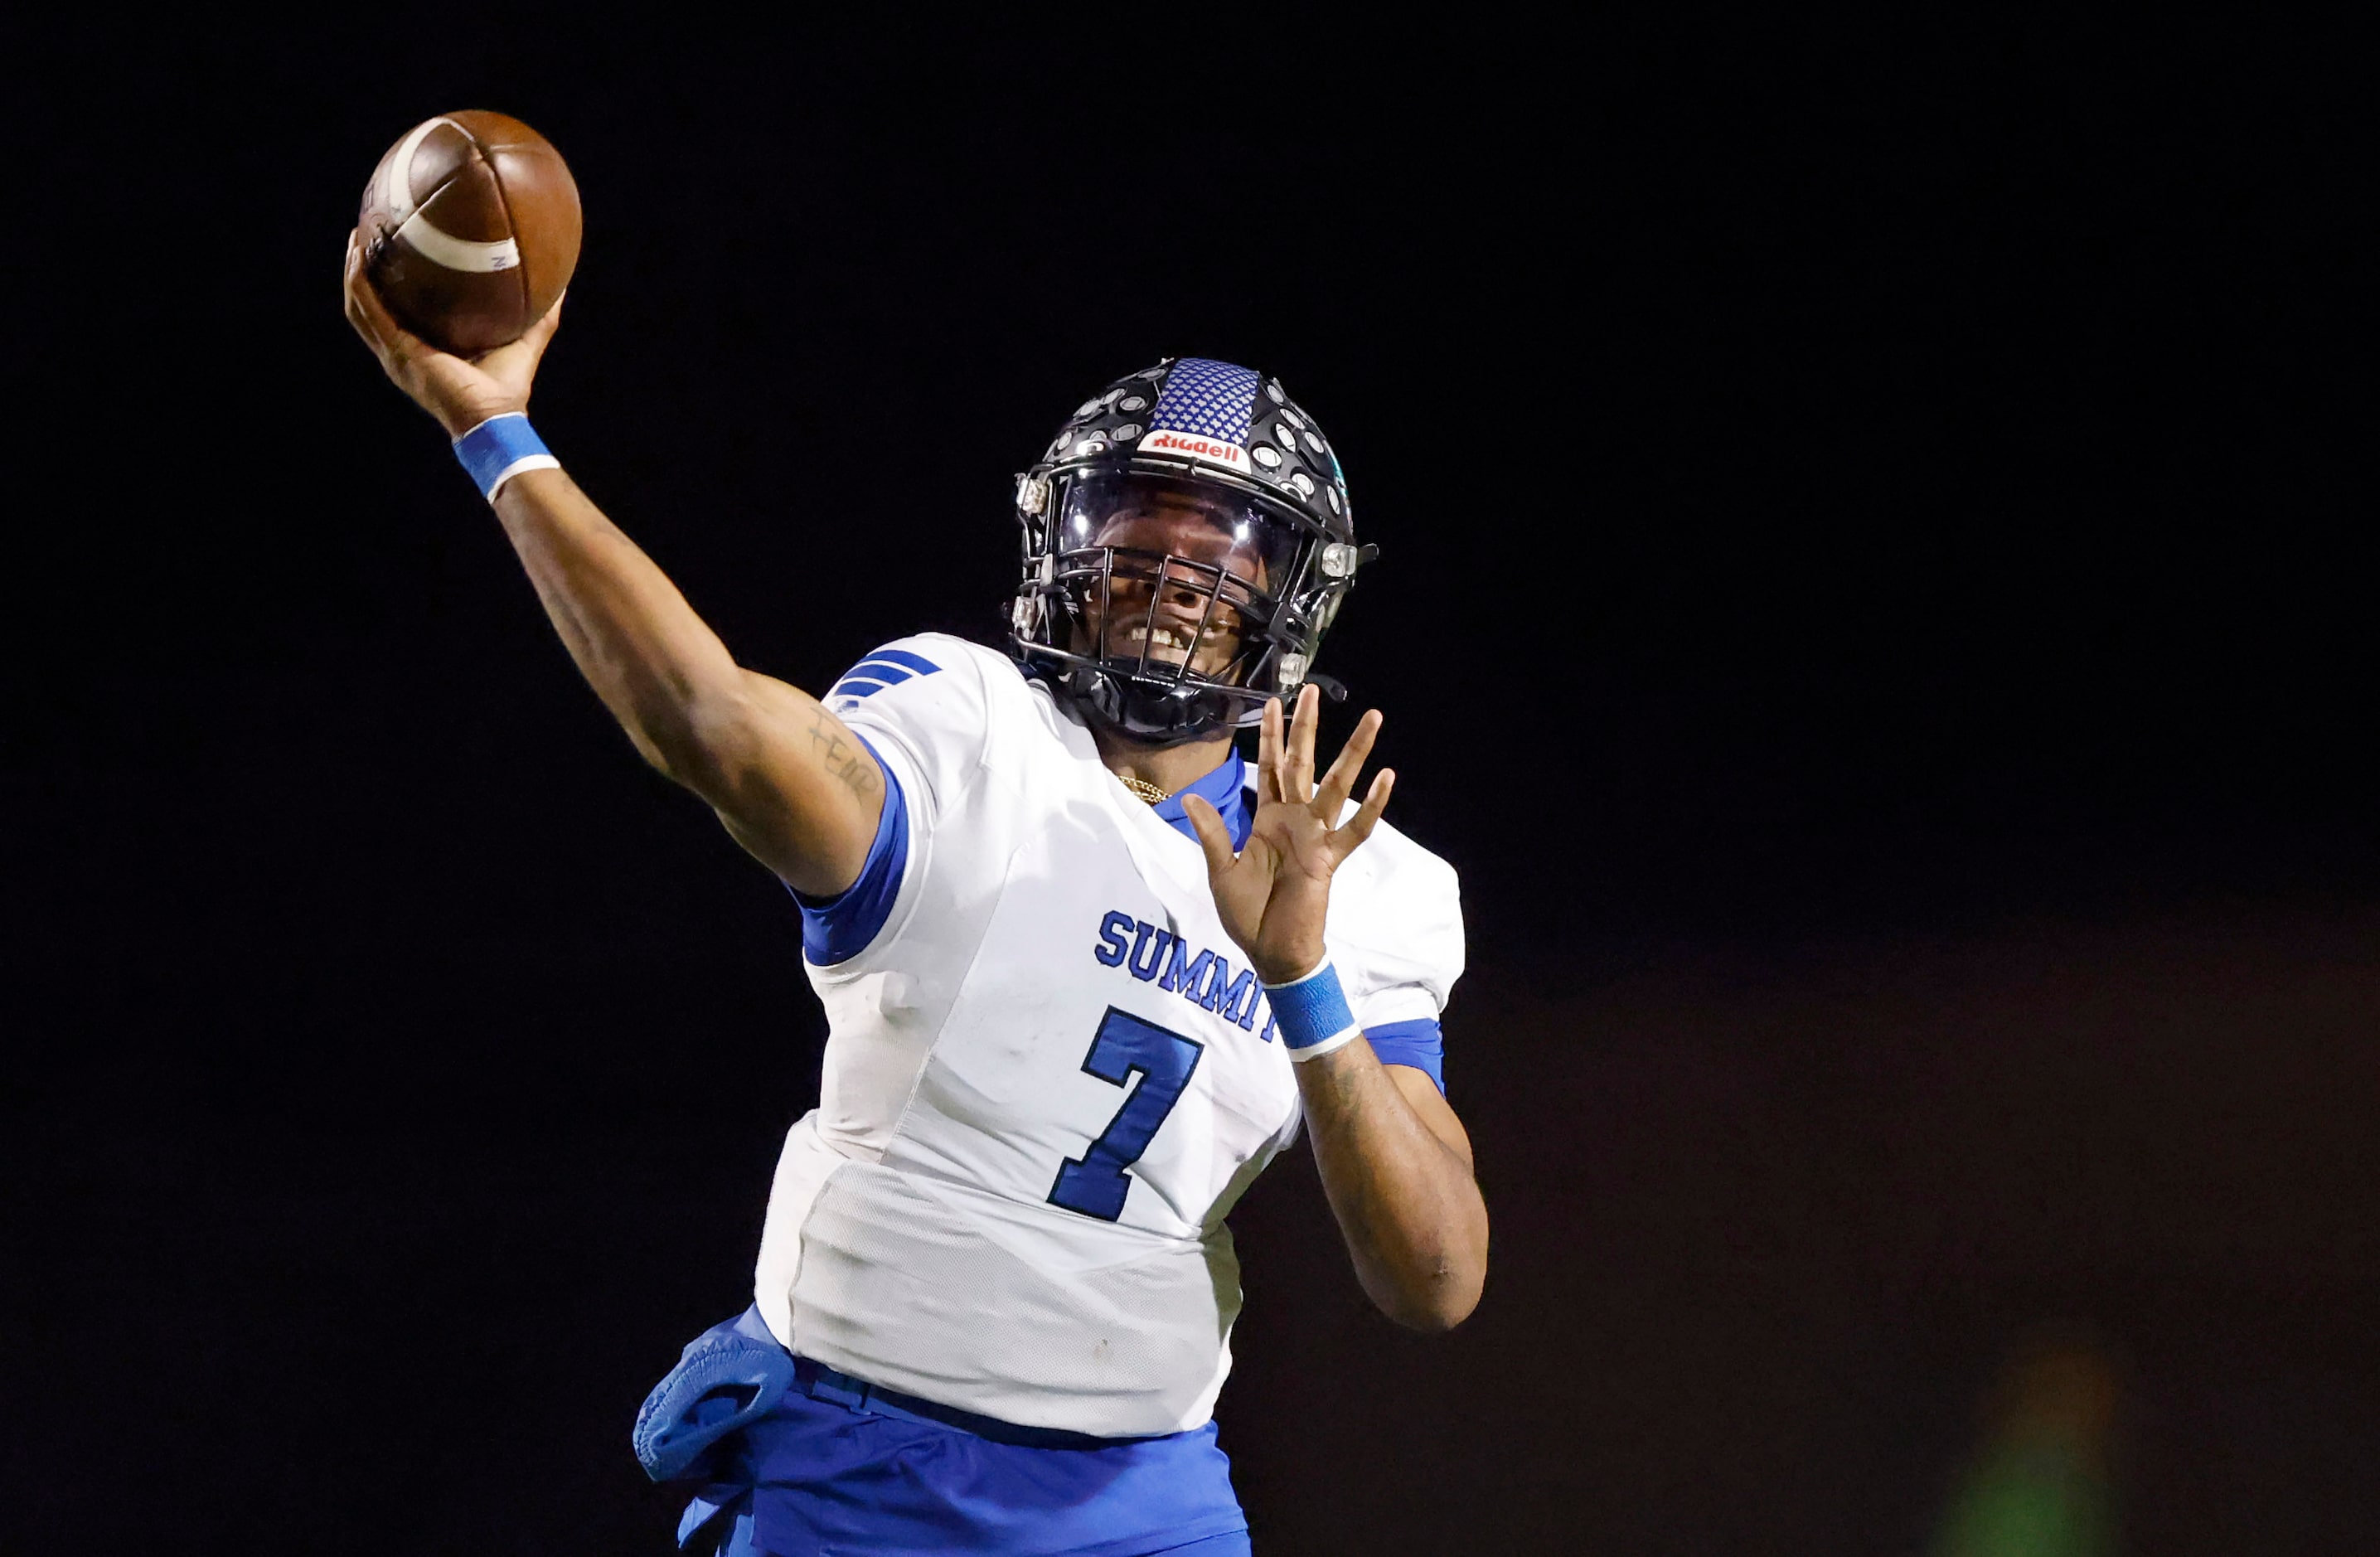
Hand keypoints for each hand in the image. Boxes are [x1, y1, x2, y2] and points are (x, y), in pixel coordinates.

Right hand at [342, 228, 562, 437]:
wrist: (495, 418)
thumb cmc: (508, 389)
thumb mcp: (525, 340)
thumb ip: (543, 313)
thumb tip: (562, 282)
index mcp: (421, 350)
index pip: (395, 313)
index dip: (389, 285)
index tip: (392, 251)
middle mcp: (400, 352)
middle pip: (368, 305)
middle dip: (362, 271)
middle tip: (365, 235)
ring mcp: (394, 353)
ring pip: (359, 305)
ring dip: (353, 271)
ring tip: (356, 237)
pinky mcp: (398, 351)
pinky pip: (368, 309)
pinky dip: (360, 282)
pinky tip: (359, 255)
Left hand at [1184, 685, 1393, 985]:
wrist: (1270, 953)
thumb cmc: (1246, 915)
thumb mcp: (1219, 870)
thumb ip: (1212, 832)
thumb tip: (1191, 796)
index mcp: (1268, 819)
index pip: (1272, 767)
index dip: (1272, 736)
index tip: (1272, 701)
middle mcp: (1294, 820)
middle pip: (1302, 763)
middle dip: (1307, 727)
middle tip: (1312, 690)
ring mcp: (1315, 836)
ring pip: (1336, 785)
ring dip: (1354, 752)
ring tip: (1373, 718)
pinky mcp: (1329, 859)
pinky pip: (1355, 830)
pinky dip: (1372, 807)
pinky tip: (1386, 778)